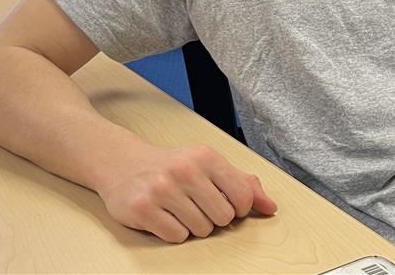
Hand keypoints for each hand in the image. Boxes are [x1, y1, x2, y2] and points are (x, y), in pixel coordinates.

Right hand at [97, 143, 277, 242]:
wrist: (124, 164)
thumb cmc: (173, 166)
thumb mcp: (209, 166)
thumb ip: (243, 184)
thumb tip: (270, 207)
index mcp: (206, 157)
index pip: (243, 197)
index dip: (238, 208)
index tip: (226, 203)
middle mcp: (185, 170)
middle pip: (223, 218)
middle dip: (214, 217)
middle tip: (197, 204)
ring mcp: (162, 190)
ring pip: (201, 230)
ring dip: (194, 226)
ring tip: (180, 208)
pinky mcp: (143, 209)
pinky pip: (176, 237)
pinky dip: (174, 232)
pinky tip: (166, 216)